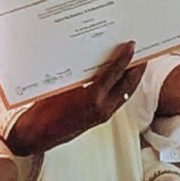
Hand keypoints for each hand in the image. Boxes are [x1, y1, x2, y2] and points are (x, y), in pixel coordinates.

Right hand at [5, 42, 138, 157]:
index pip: (114, 73)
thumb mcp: (59, 87)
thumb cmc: (43, 110)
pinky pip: (118, 100)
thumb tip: (93, 57)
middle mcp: (102, 108)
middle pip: (128, 85)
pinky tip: (119, 79)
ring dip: (132, 79)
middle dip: (137, 68)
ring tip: (135, 64)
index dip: (124, 58)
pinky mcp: (101, 119)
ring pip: (125, 94)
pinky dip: (122, 88)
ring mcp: (103, 115)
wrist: (37, 135)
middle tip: (143, 53)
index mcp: (92, 97)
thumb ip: (79, 75)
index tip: (132, 45)